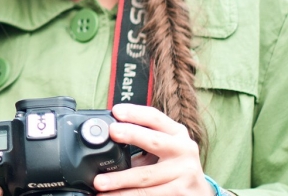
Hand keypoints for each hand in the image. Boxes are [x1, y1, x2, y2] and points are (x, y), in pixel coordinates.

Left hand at [93, 104, 212, 194]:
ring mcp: (184, 173)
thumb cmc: (174, 166)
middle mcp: (184, 150)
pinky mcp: (180, 193)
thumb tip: (106, 140)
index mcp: (177, 134)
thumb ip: (142, 140)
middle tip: (111, 132)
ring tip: (99, 182)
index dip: (136, 113)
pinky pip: (149, 195)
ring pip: (146, 176)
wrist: (198, 193)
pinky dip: (128, 195)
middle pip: (154, 141)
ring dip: (119, 180)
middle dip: (131, 135)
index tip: (116, 112)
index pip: (156, 118)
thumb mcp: (165, 148)